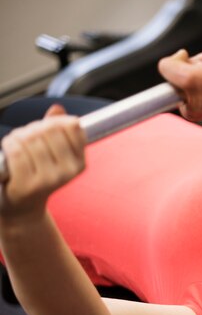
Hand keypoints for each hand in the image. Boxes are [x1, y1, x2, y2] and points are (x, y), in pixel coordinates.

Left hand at [0, 105, 85, 222]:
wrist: (23, 206)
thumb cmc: (37, 174)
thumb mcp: (53, 153)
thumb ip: (57, 129)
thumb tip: (57, 109)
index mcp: (79, 163)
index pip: (72, 127)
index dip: (56, 122)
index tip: (47, 129)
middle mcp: (68, 172)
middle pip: (49, 131)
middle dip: (33, 128)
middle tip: (26, 135)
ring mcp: (49, 179)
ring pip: (31, 140)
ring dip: (18, 135)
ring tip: (16, 142)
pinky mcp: (28, 184)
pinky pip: (17, 151)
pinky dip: (9, 144)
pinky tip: (9, 147)